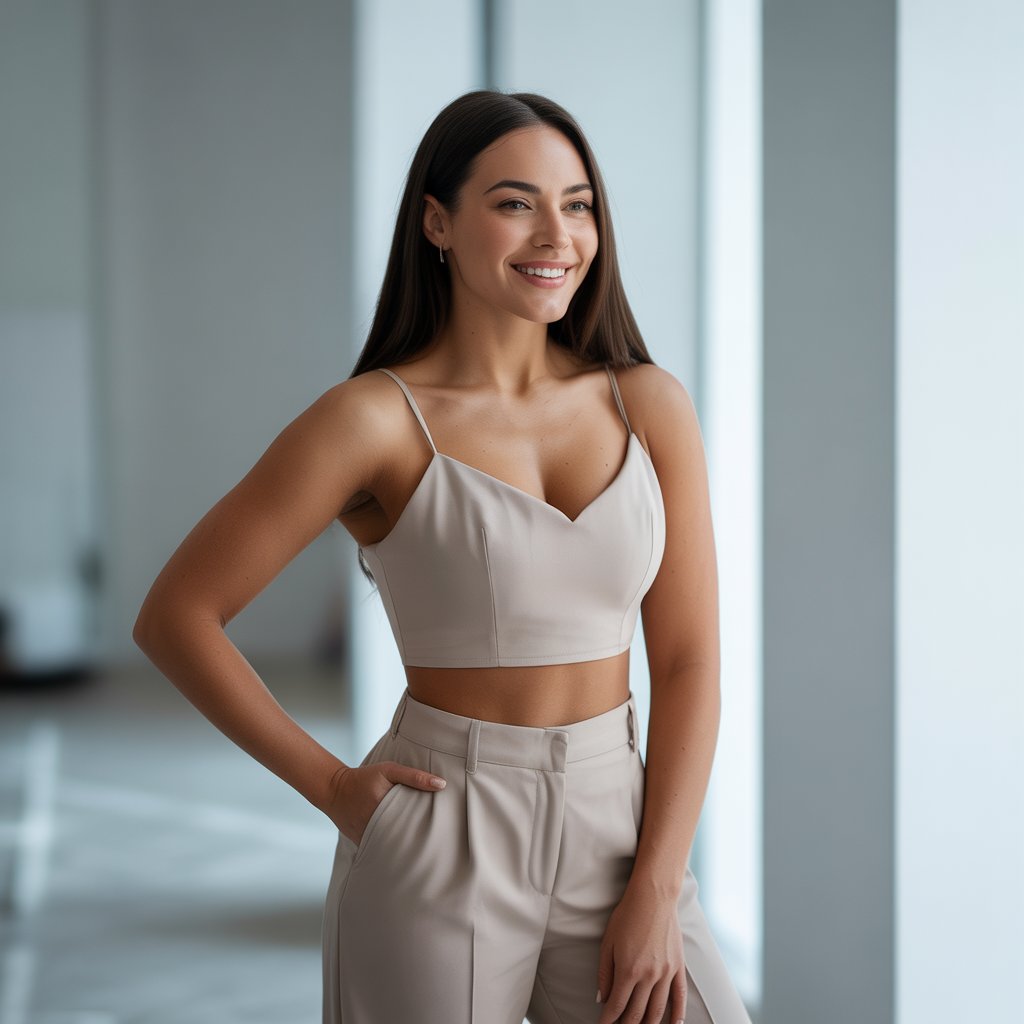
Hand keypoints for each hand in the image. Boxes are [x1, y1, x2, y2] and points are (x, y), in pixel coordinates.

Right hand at [325, 762, 445, 845]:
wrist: (335, 790)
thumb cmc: (365, 777)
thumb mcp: (389, 770)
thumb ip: (414, 776)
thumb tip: (441, 785)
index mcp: (384, 808)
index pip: (412, 824)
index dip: (426, 829)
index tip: (440, 832)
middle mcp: (375, 825)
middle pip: (404, 839)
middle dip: (418, 842)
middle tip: (436, 846)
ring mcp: (367, 837)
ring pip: (391, 848)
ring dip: (405, 848)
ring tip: (423, 854)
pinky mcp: (361, 843)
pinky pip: (379, 849)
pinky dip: (389, 849)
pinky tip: (402, 853)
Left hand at [597, 882, 686, 1023]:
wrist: (654, 897)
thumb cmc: (627, 916)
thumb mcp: (608, 942)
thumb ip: (604, 973)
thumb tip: (602, 999)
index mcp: (628, 970)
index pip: (617, 1006)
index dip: (608, 1019)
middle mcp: (649, 976)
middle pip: (637, 1013)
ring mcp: (666, 973)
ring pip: (658, 1011)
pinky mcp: (679, 967)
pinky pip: (679, 997)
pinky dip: (677, 1015)